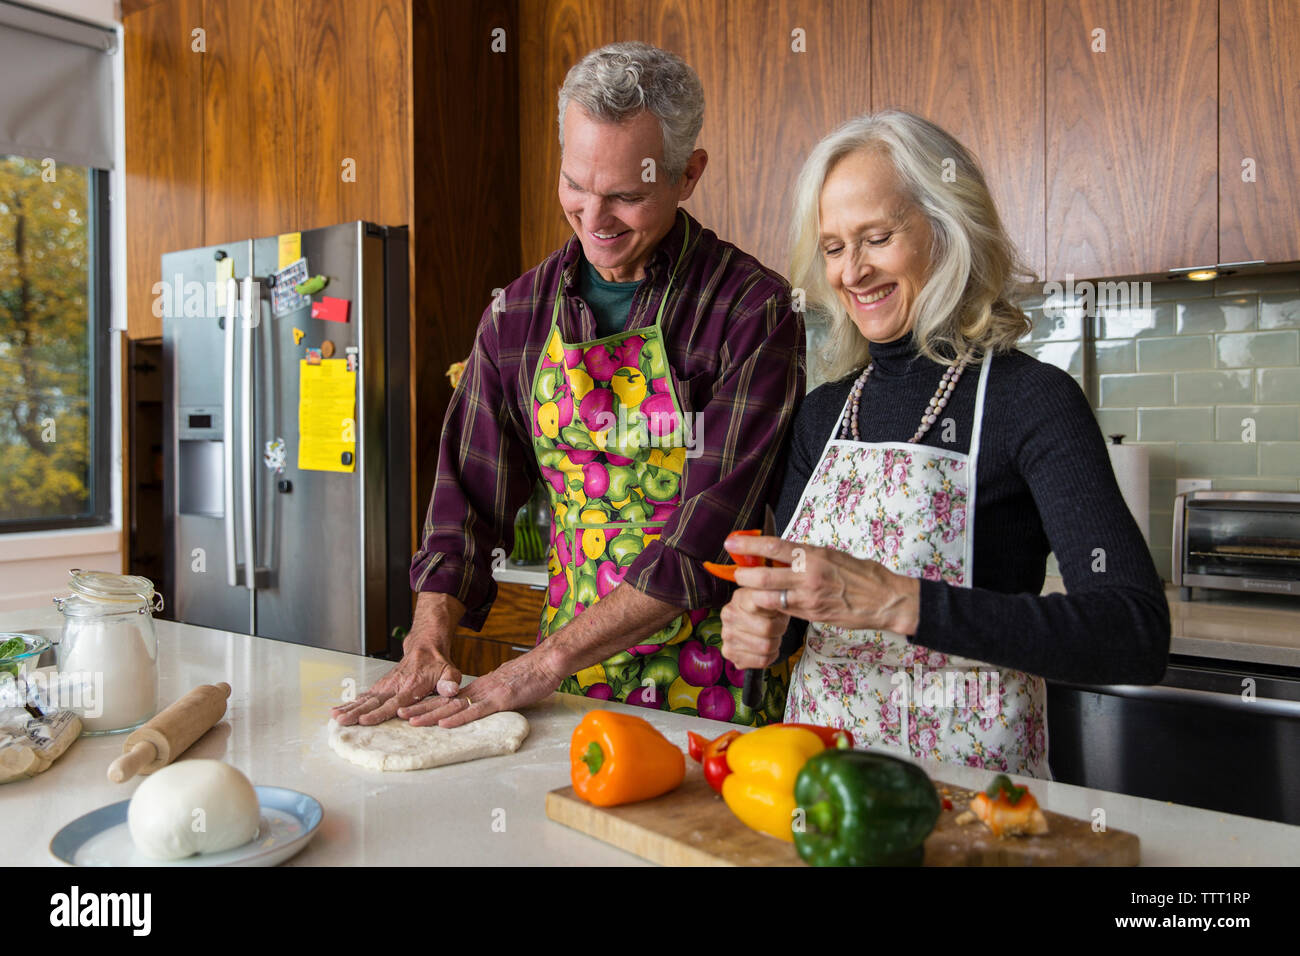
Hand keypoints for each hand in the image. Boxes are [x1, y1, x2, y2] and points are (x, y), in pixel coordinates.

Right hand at [330, 636, 462, 726]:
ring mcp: (386, 685)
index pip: (394, 702)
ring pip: (365, 698)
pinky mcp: (381, 686)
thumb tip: (451, 689)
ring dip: (350, 707)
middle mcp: (395, 685)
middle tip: (342, 720)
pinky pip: (364, 696)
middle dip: (357, 711)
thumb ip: (450, 681)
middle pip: (374, 701)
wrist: (425, 646)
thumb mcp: (450, 670)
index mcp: (411, 685)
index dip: (379, 712)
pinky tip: (338, 711)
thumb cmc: (437, 664)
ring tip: (335, 716)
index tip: (365, 720)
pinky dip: (350, 703)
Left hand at [395, 646, 565, 727]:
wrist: (546, 662)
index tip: (412, 709)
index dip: (429, 704)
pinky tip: (444, 724)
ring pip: (454, 707)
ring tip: (411, 721)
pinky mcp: (500, 700)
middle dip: (421, 709)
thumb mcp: (507, 684)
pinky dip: (458, 719)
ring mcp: (488, 694)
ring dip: (431, 715)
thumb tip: (485, 701)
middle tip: (400, 715)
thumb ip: (493, 692)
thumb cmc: (531, 674)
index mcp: (480, 686)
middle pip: (445, 702)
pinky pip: (475, 712)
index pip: (450, 697)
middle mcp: (479, 689)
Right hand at [720, 583, 788, 669]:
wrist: (754, 623)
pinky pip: (762, 660)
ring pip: (766, 646)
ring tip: (772, 636)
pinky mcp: (730, 653)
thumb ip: (775, 595)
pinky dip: (770, 656)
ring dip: (775, 643)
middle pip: (768, 628)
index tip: (779, 611)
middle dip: (780, 629)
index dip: (778, 611)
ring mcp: (727, 636)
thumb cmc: (766, 609)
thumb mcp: (772, 595)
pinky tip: (767, 649)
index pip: (764, 606)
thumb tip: (780, 600)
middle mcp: (729, 617)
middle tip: (779, 626)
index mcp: (739, 599)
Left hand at [721, 533, 920, 636]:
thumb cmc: (860, 573)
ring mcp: (809, 599)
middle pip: (763, 577)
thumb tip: (779, 552)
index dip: (748, 545)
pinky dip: (772, 606)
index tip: (731, 542)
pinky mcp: (812, 615)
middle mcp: (808, 576)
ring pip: (769, 598)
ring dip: (753, 594)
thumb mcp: (832, 554)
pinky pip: (784, 610)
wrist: (884, 600)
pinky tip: (768, 602)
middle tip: (735, 572)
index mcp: (813, 555)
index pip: (773, 547)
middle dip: (743, 575)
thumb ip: (805, 554)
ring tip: (746, 590)